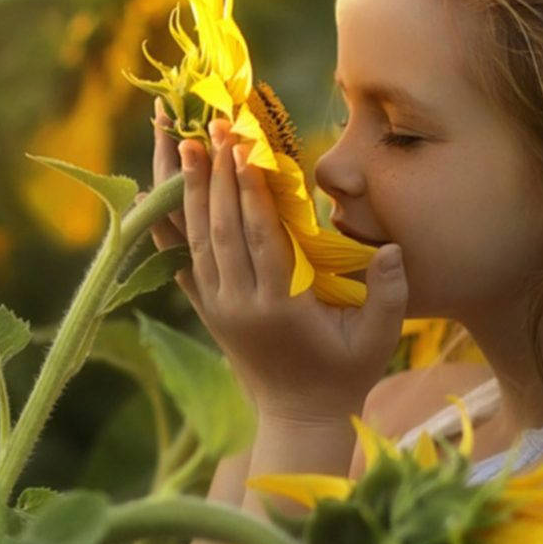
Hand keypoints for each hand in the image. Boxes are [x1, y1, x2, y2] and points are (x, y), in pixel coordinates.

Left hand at [148, 106, 407, 419]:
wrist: (299, 418)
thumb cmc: (346, 374)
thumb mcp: (379, 339)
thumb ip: (389, 294)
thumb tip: (392, 249)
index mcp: (282, 309)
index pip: (262, 239)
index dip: (252, 192)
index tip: (245, 148)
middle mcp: (240, 305)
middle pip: (222, 230)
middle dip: (216, 175)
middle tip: (211, 126)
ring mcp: (217, 307)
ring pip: (195, 239)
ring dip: (188, 188)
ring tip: (181, 140)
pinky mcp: (205, 309)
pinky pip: (178, 260)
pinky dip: (163, 226)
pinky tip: (149, 192)